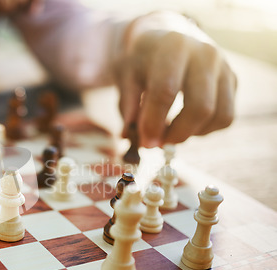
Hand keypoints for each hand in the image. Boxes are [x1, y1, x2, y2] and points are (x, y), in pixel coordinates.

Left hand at [116, 11, 236, 147]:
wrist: (167, 37)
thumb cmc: (142, 59)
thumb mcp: (126, 74)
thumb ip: (128, 105)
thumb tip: (132, 136)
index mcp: (173, 47)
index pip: (166, 91)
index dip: (154, 123)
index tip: (145, 142)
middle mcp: (204, 54)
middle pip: (200, 107)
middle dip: (177, 134)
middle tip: (158, 143)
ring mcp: (224, 66)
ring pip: (218, 115)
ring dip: (192, 134)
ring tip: (170, 132)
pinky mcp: (233, 80)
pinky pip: (226, 117)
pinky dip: (205, 130)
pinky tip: (186, 124)